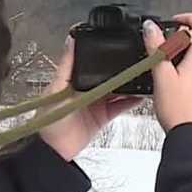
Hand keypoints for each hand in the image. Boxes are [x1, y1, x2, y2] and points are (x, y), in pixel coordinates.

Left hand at [39, 36, 141, 160]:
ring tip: (142, 75)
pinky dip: (131, 101)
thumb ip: (67, 65)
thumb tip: (70, 40)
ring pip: (117, 89)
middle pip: (108, 75)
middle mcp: (87, 89)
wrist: (54, 150)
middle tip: (136, 59)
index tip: (117, 44)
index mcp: (74, 79)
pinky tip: (140, 94)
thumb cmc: (48, 119)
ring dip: (128, 84)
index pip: (92, 62)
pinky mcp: (103, 116)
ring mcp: (96, 102)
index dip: (104, 55)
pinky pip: (120, 106)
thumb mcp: (57, 88)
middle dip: (120, 69)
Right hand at [144, 14, 191, 131]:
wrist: (191, 136)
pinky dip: (189, 69)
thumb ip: (156, 48)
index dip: (188, 18)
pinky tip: (175, 82)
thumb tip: (151, 27)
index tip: (174, 21)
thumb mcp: (161, 75)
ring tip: (167, 64)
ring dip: (186, 54)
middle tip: (166, 44)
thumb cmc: (179, 109)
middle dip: (183, 37)